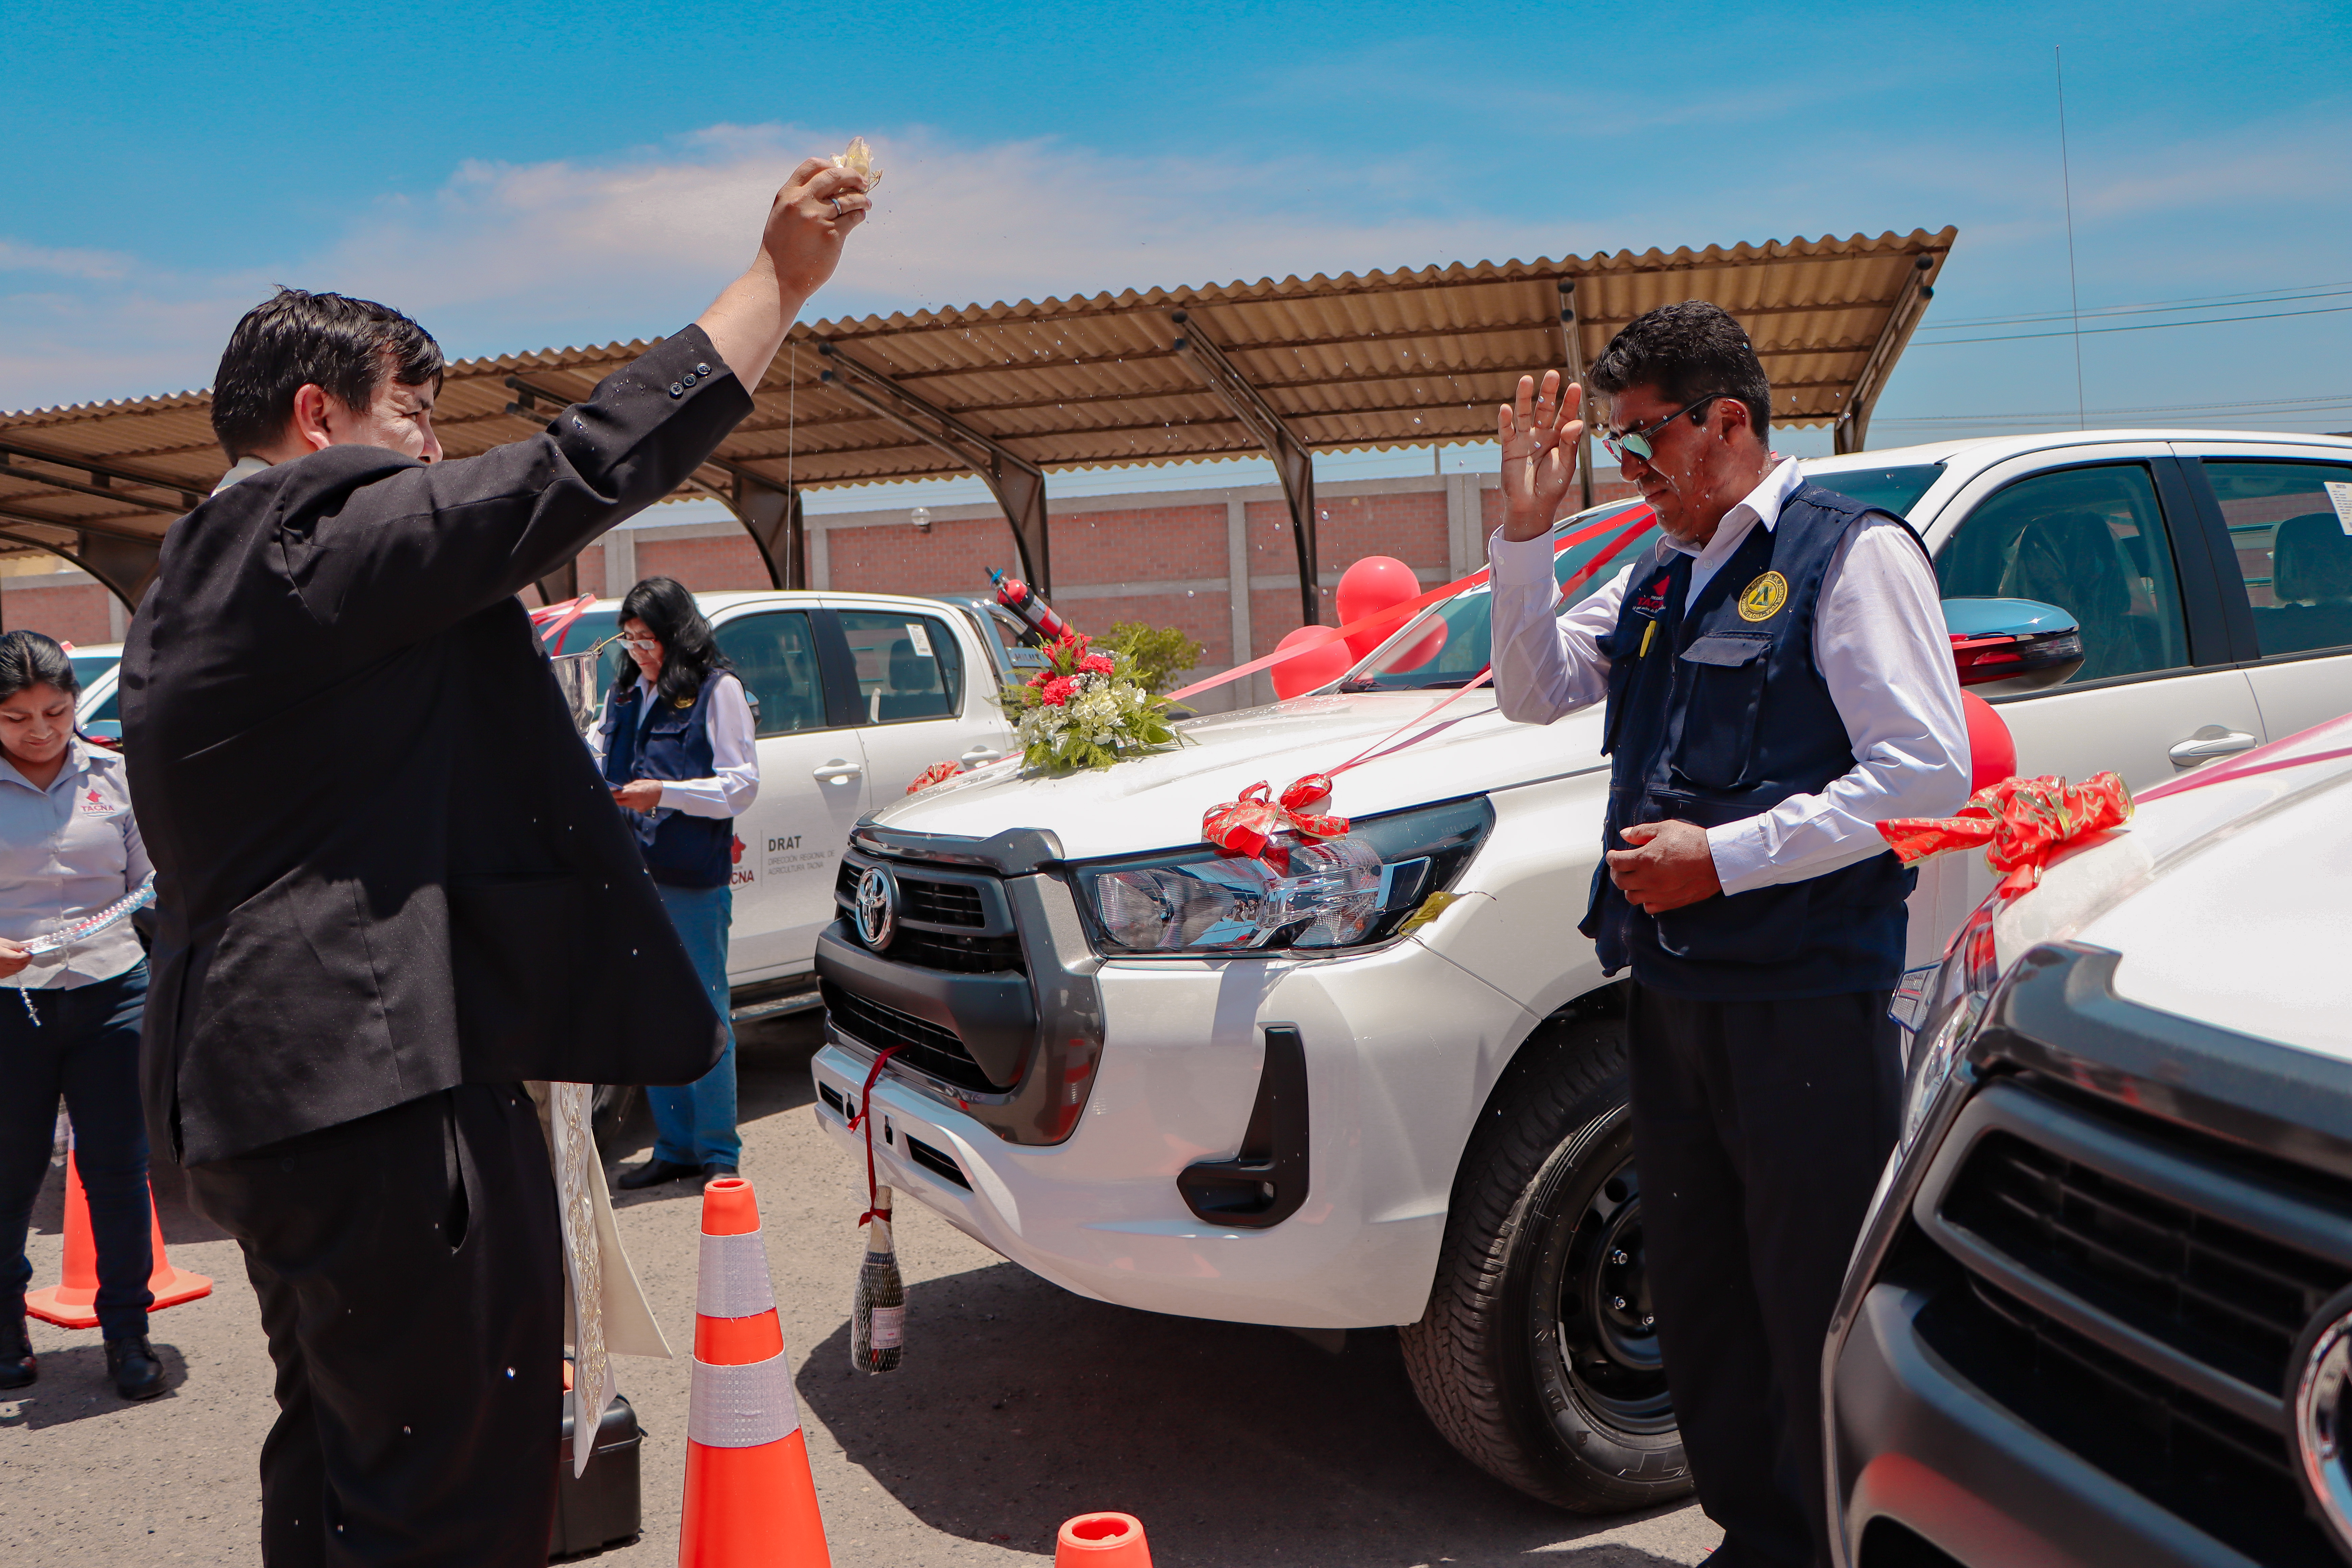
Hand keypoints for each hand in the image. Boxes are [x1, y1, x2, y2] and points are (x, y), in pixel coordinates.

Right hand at [0, 939, 26, 979]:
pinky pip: (13, 972)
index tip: (32, 951)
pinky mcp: (1, 975)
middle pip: (21, 965)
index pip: (20, 959)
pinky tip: (15, 961)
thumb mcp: (4, 943)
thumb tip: (30, 945)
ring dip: (23, 964)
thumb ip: (18, 946)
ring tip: (22, 956)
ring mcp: (1, 973)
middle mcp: (1, 967)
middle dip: (27, 959)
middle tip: (29, 953)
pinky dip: (17, 967)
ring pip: (18, 970)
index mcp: (2, 958)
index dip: (28, 955)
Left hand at [612, 780, 663, 811]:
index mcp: (632, 792)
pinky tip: (639, 800)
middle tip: (615, 795)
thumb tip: (620, 789)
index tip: (609, 792)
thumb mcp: (638, 783)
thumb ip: (628, 787)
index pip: (617, 795)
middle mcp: (633, 801)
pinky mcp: (640, 810)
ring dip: (625, 801)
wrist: (662, 793)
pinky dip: (633, 803)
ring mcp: (636, 806)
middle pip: (619, 802)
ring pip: (626, 805)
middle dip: (616, 799)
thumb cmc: (650, 785)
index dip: (611, 794)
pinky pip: (633, 807)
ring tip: (631, 796)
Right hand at [758, 157, 871, 298]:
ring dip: (861, 198)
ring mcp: (818, 218)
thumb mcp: (782, 216)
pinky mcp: (832, 236)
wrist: (778, 278)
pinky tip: (859, 216)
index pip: (812, 166)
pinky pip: (853, 218)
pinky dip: (859, 215)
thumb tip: (828, 186)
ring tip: (865, 202)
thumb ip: (799, 199)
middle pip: (835, 176)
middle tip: (862, 182)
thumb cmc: (781, 249)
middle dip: (852, 176)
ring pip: (849, 198)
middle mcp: (802, 202)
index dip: (830, 165)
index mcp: (788, 195)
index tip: (840, 170)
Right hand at [1497, 371, 1583, 540]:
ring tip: (1526, 380)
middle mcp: (1543, 434)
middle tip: (1552, 375)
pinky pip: (1506, 431)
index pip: (1566, 415)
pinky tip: (1505, 409)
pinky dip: (1505, 421)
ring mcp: (1525, 439)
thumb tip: (1575, 422)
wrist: (1532, 506)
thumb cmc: (1552, 487)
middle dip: (1548, 392)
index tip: (1575, 386)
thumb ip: (1570, 444)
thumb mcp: (1566, 466)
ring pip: (1524, 414)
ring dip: (1524, 397)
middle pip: (1545, 408)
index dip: (1570, 401)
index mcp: (1560, 438)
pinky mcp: (1509, 448)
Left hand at [1605, 820, 1721, 913]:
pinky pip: (1648, 907)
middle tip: (1622, 866)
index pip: (1616, 862)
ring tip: (1635, 879)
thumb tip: (1625, 835)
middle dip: (1617, 872)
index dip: (1612, 857)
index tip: (1614, 854)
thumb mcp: (1666, 828)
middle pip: (1620, 881)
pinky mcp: (1669, 903)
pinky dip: (1645, 900)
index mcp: (1644, 859)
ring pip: (1631, 897)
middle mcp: (1647, 879)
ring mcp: (1658, 893)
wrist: (1717, 860)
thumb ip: (1642, 832)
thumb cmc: (1692, 841)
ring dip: (1629, 887)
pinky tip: (1650, 890)